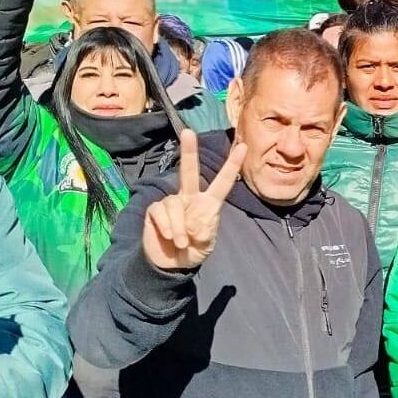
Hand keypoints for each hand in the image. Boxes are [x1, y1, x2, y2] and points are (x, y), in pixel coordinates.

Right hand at [142, 130, 246, 270]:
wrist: (171, 265)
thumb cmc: (193, 251)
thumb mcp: (205, 247)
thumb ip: (204, 235)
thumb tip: (194, 225)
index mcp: (208, 204)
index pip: (223, 182)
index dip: (232, 165)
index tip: (243, 146)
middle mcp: (189, 198)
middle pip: (189, 172)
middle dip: (188, 152)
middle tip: (187, 132)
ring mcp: (171, 203)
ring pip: (174, 204)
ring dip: (179, 227)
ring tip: (182, 242)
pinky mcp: (155, 211)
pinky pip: (160, 212)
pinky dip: (167, 227)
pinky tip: (169, 237)